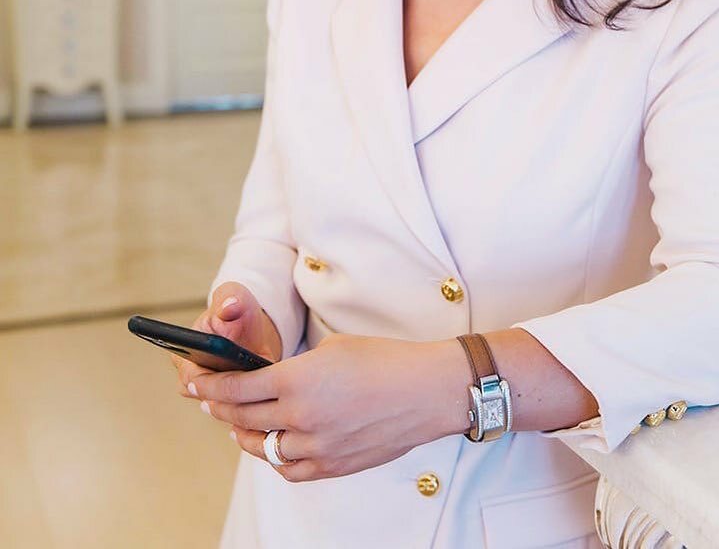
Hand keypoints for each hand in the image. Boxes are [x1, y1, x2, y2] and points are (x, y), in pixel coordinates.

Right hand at [172, 282, 281, 400]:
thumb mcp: (234, 299)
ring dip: (242, 399)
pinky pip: (240, 412)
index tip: (230, 372)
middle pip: (207, 397)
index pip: (189, 377)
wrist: (253, 327)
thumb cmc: (237, 311)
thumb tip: (229, 306)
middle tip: (252, 379)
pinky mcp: (231, 402)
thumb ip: (230, 299)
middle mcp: (192, 380)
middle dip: (230, 390)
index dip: (209, 378)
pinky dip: (253, 406)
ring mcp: (211, 393)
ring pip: (224, 407)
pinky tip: (270, 397)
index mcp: (182, 354)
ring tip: (262, 386)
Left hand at [190, 332, 468, 482]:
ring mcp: (316, 447)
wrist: (427, 391)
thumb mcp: (332, 349)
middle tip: (210, 399)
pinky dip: (276, 455)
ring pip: (262, 447)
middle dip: (220, 407)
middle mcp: (301, 417)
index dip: (209, 385)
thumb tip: (268, 380)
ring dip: (244, 433)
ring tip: (239, 422)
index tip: (192, 382)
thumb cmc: (385, 361)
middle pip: (242, 418)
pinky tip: (275, 443)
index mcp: (298, 380)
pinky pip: (289, 468)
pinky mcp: (332, 466)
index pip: (237, 388)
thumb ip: (295, 368)